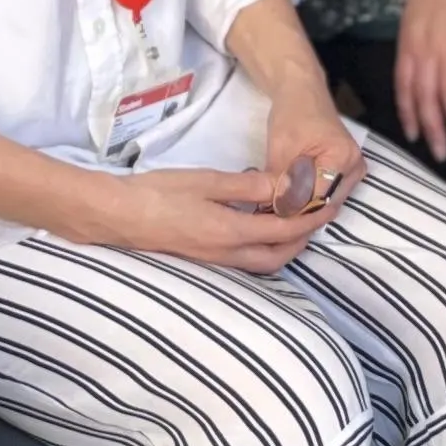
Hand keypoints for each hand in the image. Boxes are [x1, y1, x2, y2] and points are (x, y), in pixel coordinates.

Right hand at [85, 165, 340, 273]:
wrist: (117, 216)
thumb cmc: (157, 194)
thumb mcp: (206, 182)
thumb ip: (246, 186)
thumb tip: (282, 186)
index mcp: (231, 232)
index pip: (284, 231)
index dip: (310, 220)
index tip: (328, 207)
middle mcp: (226, 254)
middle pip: (278, 257)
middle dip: (301, 241)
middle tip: (315, 219)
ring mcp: (213, 260)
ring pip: (261, 263)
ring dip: (282, 248)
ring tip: (291, 224)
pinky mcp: (202, 258)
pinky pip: (243, 261)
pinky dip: (260, 249)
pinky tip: (257, 230)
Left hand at [262, 79, 367, 224]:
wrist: (303, 95)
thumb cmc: (291, 115)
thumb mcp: (281, 150)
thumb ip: (280, 183)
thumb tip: (273, 213)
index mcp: (343, 158)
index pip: (317, 199)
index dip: (292, 210)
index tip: (269, 214)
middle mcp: (355, 169)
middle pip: (325, 205)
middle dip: (297, 213)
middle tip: (270, 216)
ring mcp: (354, 173)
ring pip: (326, 204)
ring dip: (302, 209)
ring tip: (277, 208)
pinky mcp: (347, 174)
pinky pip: (327, 196)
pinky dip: (308, 200)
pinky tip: (289, 201)